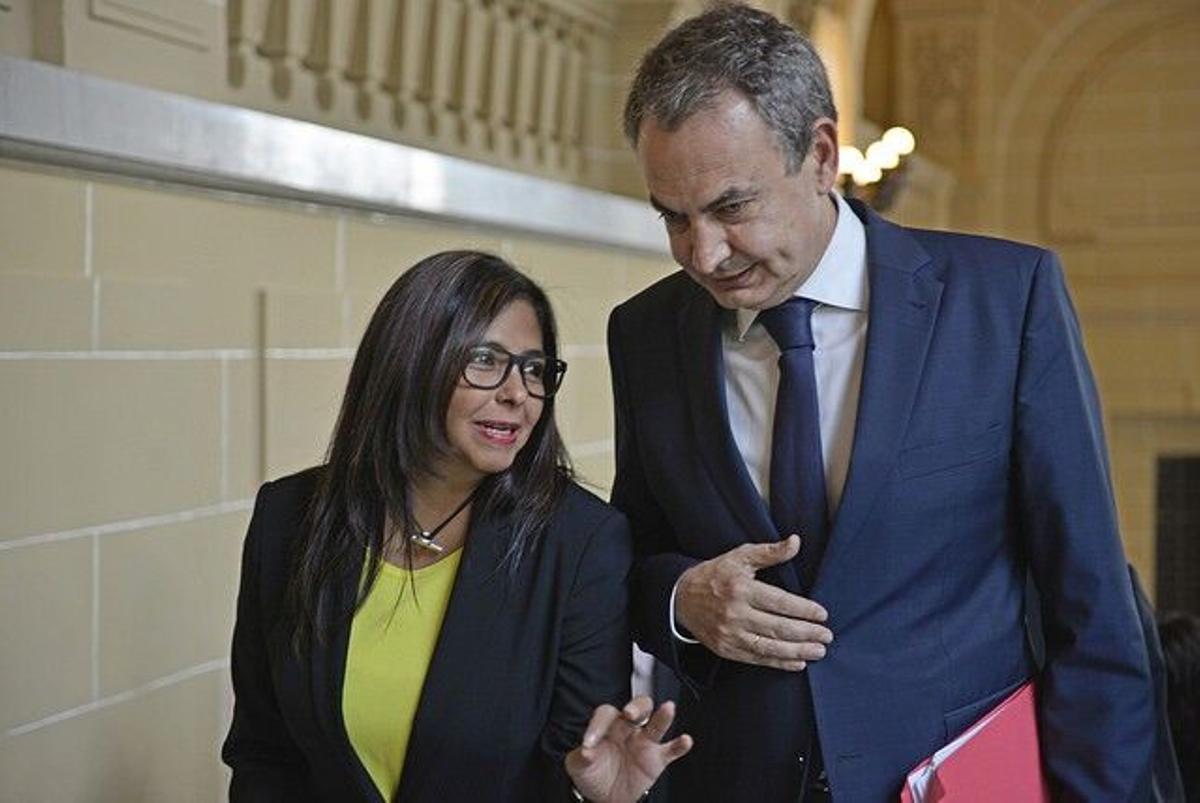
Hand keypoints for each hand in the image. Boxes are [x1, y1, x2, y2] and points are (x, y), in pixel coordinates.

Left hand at [565, 696, 692, 802]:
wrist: (605, 797)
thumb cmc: (592, 774)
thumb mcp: (578, 766)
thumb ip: (579, 758)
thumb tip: (586, 752)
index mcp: (607, 726)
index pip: (606, 715)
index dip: (597, 727)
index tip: (589, 745)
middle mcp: (628, 730)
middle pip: (637, 708)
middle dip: (635, 708)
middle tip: (630, 713)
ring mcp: (644, 743)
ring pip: (656, 725)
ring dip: (662, 717)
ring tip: (668, 708)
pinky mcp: (657, 759)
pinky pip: (671, 750)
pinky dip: (679, 745)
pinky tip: (685, 740)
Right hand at [675, 535, 831, 669]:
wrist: (681, 598)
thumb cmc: (716, 574)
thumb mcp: (739, 557)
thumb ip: (769, 552)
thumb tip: (795, 542)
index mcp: (740, 588)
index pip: (778, 602)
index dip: (803, 610)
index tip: (822, 614)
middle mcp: (734, 613)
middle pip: (777, 628)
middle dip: (806, 633)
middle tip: (827, 635)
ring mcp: (729, 634)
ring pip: (769, 648)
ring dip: (798, 651)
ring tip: (819, 651)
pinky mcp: (726, 649)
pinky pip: (757, 659)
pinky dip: (779, 662)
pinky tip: (798, 662)